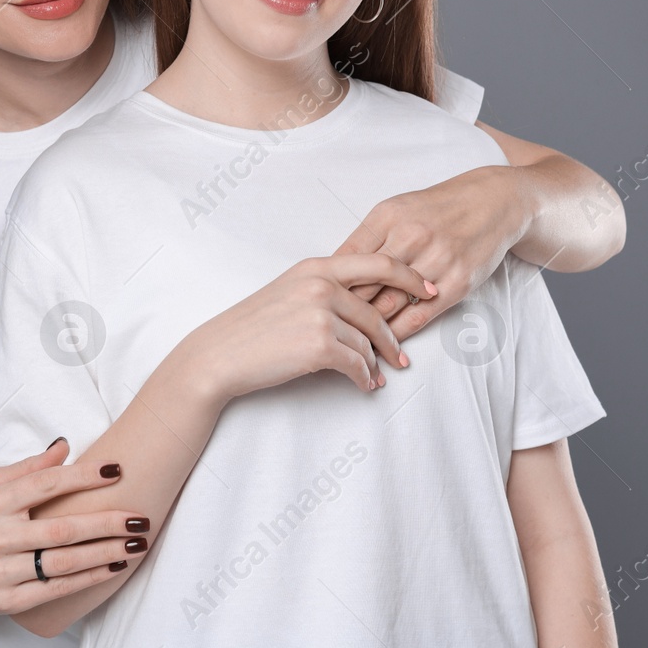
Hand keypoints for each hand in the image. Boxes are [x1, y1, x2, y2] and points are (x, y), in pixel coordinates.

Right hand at [0, 440, 151, 617]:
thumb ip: (29, 466)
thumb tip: (65, 446)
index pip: (46, 484)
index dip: (84, 477)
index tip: (116, 470)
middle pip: (61, 529)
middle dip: (106, 522)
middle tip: (139, 516)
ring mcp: (0, 572)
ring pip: (63, 562)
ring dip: (106, 553)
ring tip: (137, 542)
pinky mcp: (7, 601)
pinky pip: (56, 588)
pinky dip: (89, 578)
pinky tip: (114, 566)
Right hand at [176, 253, 438, 403]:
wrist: (219, 355)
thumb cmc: (251, 328)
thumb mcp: (288, 291)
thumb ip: (324, 289)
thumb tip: (361, 304)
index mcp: (316, 267)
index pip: (378, 263)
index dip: (409, 275)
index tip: (428, 289)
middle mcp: (321, 284)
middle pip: (377, 309)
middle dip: (393, 337)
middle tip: (403, 356)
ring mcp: (321, 314)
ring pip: (367, 340)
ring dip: (375, 363)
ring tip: (377, 376)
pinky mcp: (320, 345)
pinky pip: (357, 363)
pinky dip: (364, 378)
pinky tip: (364, 385)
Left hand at [334, 165, 523, 342]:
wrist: (491, 202)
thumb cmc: (437, 208)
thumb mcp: (396, 209)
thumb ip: (366, 238)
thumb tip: (334, 271)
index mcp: (388, 217)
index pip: (347, 260)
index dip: (331, 286)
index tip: (318, 305)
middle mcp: (411, 237)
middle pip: (365, 285)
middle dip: (343, 312)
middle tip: (327, 331)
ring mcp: (436, 261)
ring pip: (389, 305)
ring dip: (368, 329)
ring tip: (351, 345)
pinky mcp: (457, 282)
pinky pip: (419, 316)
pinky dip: (398, 334)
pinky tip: (386, 344)